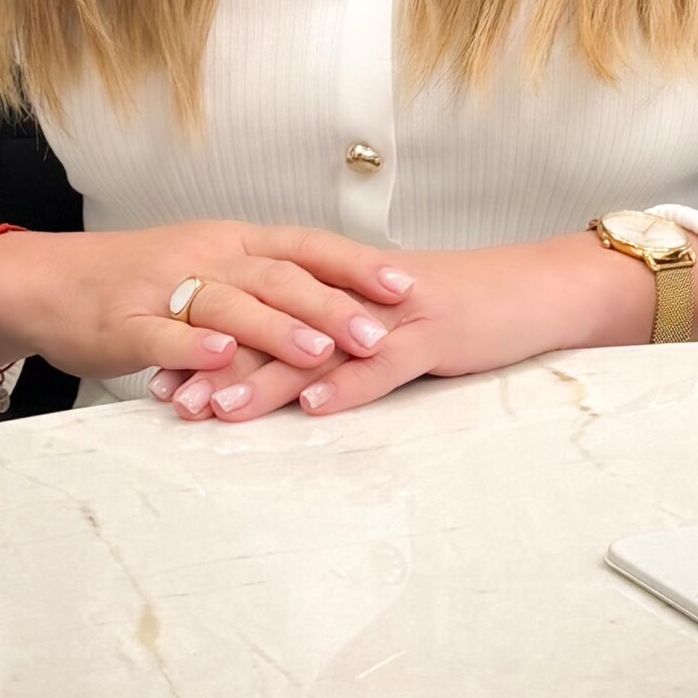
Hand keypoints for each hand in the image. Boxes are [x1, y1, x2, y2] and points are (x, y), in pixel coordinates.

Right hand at [0, 220, 415, 386]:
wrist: (50, 282)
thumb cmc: (139, 280)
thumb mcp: (209, 268)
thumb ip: (264, 284)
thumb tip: (339, 302)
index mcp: (233, 242)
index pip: (307, 247)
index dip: (357, 266)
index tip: (407, 286)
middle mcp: (207, 256)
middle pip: (279, 276)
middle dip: (333, 306)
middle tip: (380, 333)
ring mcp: (165, 288)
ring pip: (231, 304)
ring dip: (277, 329)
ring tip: (319, 352)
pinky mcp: (126, 323)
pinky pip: (164, 333)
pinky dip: (195, 347)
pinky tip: (223, 360)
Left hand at [153, 233, 613, 423]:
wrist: (537, 287)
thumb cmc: (466, 310)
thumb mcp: (392, 323)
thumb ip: (342, 342)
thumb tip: (290, 375)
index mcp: (343, 289)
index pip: (264, 314)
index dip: (211, 343)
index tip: (161, 373)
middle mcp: (357, 295)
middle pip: (275, 328)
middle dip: (216, 365)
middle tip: (166, 399)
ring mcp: (394, 313)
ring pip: (316, 345)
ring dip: (263, 380)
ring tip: (214, 410)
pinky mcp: (434, 333)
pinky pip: (385, 363)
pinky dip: (348, 385)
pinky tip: (314, 407)